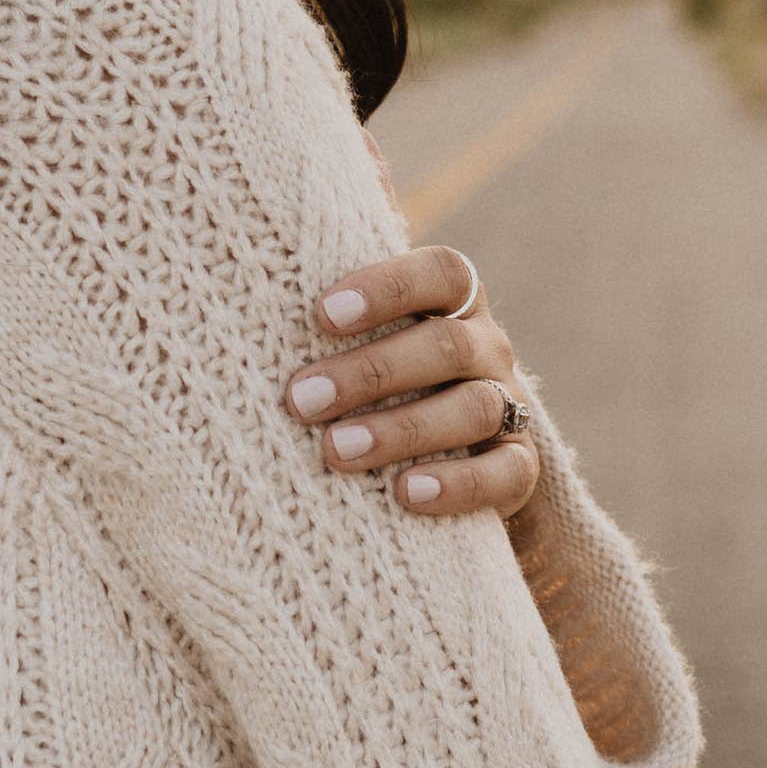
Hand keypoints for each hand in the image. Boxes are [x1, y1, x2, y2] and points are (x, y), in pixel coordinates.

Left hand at [284, 247, 539, 518]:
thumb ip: (328, 329)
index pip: (441, 273)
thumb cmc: (373, 386)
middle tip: (301, 401)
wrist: (445, 456)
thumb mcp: (357, 346)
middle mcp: (487, 347)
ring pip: (472, 408)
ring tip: (336, 452)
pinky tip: (404, 494)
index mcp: (454, 303)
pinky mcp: (519, 465)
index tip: (322, 315)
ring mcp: (509, 405)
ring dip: (400, 429)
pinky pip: (505, 472)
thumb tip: (247, 311)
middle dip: (369, 372)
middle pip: (445, 346)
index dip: (387, 287)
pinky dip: (457, 484)